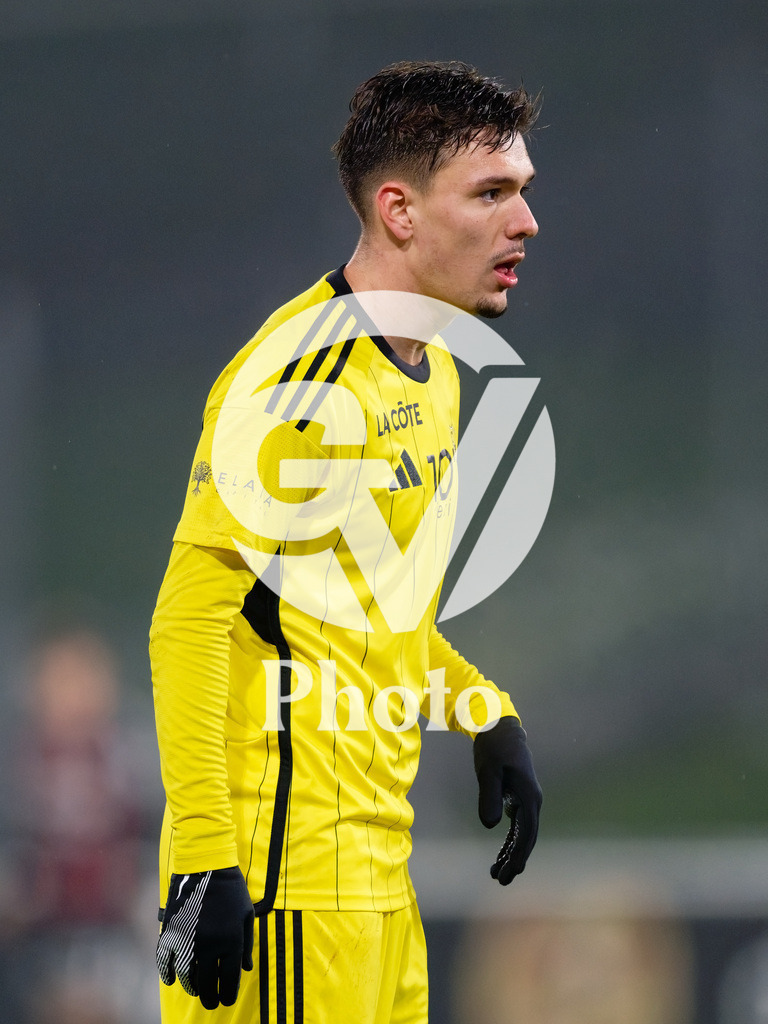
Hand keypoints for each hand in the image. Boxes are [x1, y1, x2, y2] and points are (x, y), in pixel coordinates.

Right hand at [157, 866, 254, 1008]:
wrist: (206, 865)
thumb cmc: (231, 889)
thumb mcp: (246, 915)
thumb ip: (246, 944)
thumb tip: (246, 969)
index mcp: (231, 942)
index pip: (229, 980)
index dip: (228, 995)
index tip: (227, 1000)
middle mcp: (209, 946)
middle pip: (207, 985)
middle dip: (211, 998)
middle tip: (212, 1002)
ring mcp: (188, 940)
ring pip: (187, 977)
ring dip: (192, 988)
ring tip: (196, 990)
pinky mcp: (171, 932)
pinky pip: (166, 962)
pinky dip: (168, 974)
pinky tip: (173, 980)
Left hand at [473, 717, 541, 884]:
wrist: (499, 727)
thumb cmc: (493, 747)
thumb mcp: (488, 770)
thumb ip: (489, 796)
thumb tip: (491, 826)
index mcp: (529, 796)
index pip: (526, 833)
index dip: (518, 855)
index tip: (509, 873)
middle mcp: (532, 800)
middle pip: (527, 838)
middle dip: (515, 861)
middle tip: (500, 881)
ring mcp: (526, 799)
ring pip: (522, 834)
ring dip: (511, 853)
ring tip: (496, 873)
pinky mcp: (518, 797)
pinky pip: (517, 825)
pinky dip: (509, 840)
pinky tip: (500, 853)